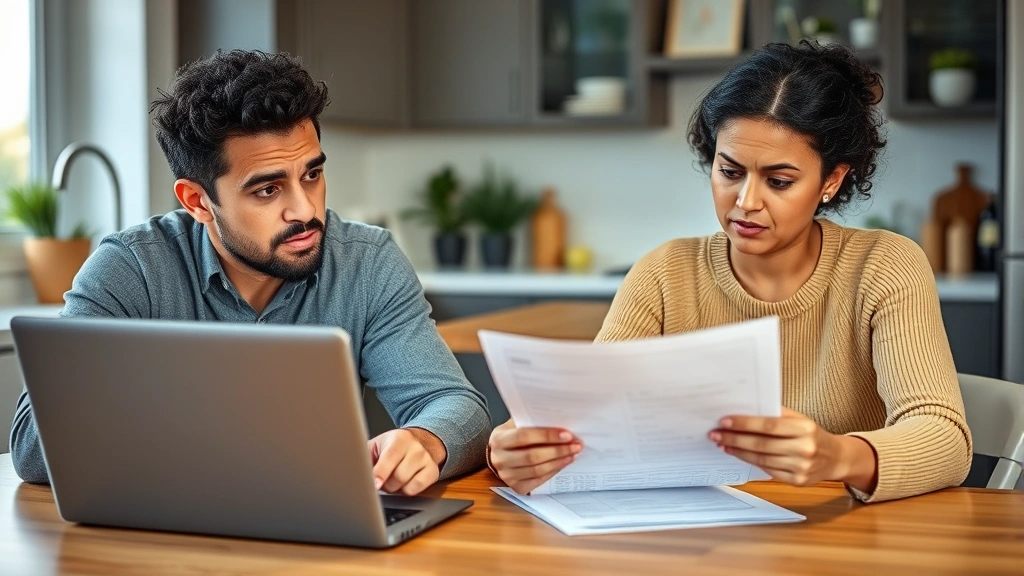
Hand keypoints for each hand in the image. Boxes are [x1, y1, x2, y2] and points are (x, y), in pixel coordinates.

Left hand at [368, 428, 445, 495]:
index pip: (390, 458)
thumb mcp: (378, 445)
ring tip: (392, 479)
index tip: (374, 484)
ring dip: (394, 488)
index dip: (380, 473)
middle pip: (398, 476)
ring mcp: (427, 460)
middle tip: (381, 479)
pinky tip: (404, 482)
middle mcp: (416, 448)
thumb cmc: (393, 446)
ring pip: (406, 485)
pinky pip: (416, 490)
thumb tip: (353, 469)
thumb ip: (365, 456)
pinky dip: (406, 490)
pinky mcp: (433, 472)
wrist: (420, 442)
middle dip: (385, 483)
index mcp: (400, 438)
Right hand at [488, 418, 581, 494]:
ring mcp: (507, 476)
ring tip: (573, 454)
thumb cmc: (512, 436)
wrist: (500, 454)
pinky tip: (563, 463)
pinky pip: (538, 480)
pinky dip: (553, 471)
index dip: (547, 436)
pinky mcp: (516, 487)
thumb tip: (559, 421)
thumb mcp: (516, 424)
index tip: (567, 434)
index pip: (523, 436)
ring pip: (537, 470)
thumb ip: (532, 422)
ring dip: (559, 462)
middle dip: (558, 450)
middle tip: (575, 445)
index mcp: (499, 439)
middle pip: (532, 456)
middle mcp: (500, 459)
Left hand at [709, 407, 876, 491]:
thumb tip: (745, 409)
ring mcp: (801, 467)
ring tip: (723, 443)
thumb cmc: (812, 434)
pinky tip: (738, 454)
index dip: (744, 424)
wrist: (836, 458)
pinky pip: (768, 470)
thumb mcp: (800, 419)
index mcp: (805, 428)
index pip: (768, 425)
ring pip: (762, 459)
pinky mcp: (797, 481)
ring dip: (738, 451)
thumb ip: (777, 414)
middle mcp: (805, 449)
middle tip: (716, 434)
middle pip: (762, 444)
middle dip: (735, 439)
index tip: (725, 421)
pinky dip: (750, 462)